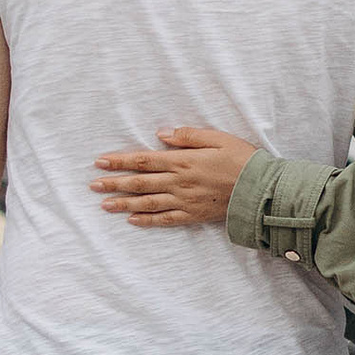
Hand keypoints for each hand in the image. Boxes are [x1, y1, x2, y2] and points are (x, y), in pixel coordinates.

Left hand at [92, 122, 258, 227]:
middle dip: (114, 183)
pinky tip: (133, 220)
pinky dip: (148, 221)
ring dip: (124, 203)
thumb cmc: (242, 159)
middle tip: (92, 185)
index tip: (100, 162)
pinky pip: (166, 220)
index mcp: (183, 161)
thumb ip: (188, 136)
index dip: (120, 161)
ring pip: (148, 203)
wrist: (261, 189)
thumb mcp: (217, 138)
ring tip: (104, 205)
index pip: (143, 161)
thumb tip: (162, 133)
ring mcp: (185, 201)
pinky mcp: (194, 215)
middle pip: (140, 183)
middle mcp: (179, 183)